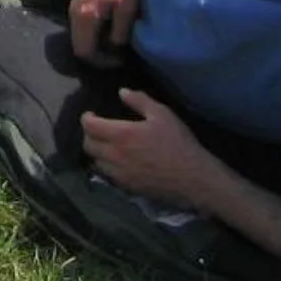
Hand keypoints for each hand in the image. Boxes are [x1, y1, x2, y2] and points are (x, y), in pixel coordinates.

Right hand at [69, 0, 142, 61]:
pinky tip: (108, 27)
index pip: (84, 51)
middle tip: (117, 54)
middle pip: (78, 45)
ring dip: (94, 42)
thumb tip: (115, 49)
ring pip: (78, 34)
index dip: (101, 62)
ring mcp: (73, 4)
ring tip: (114, 42)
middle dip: (97, 54)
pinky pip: (80, 24)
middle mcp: (73, 12)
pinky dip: (92, 32)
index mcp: (84, 17)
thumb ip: (119, 33)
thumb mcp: (126, 9)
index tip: (119, 59)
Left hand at [82, 90, 219, 210]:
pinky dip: (107, 168)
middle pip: (88, 145)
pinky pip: (108, 177)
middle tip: (98, 129)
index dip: (86, 118)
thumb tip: (122, 92)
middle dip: (89, 135)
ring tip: (106, 146)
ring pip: (95, 163)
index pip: (89, 126)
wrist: (194, 179)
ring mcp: (120, 175)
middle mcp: (115, 155)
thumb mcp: (162, 114)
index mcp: (121, 134)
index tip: (91, 114)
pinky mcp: (127, 188)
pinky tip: (117, 163)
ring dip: (97, 153)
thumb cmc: (178, 143)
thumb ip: (140, 100)